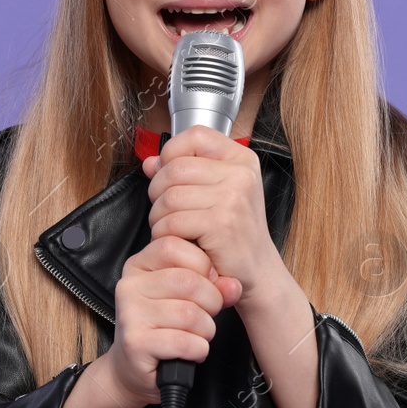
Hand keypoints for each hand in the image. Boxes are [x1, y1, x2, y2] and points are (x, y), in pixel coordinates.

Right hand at [103, 236, 239, 407]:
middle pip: (187, 281)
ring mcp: (129, 314)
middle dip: (211, 302)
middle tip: (207, 315)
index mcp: (139, 264)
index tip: (209, 282)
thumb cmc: (166, 326)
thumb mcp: (189, 296)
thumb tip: (233, 286)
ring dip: (206, 330)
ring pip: (190, 314)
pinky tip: (191, 351)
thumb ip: (214, 285)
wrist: (137, 367)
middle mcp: (129, 285)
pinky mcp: (135, 342)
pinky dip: (198, 350)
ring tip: (199, 335)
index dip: (203, 265)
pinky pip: (184, 341)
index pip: (173, 246)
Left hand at [142, 125, 281, 314]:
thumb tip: (150, 162)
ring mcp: (233, 198)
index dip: (172, 153)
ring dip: (159, 217)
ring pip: (169, 197)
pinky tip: (180, 240)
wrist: (256, 271)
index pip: (195, 135)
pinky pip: (172, 222)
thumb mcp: (214, 193)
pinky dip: (165, 234)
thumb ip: (183, 172)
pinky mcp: (221, 224)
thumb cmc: (233, 233)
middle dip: (158, 191)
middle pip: (175, 168)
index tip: (169, 175)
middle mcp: (241, 174)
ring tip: (173, 228)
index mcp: (241, 159)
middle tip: (167, 211)